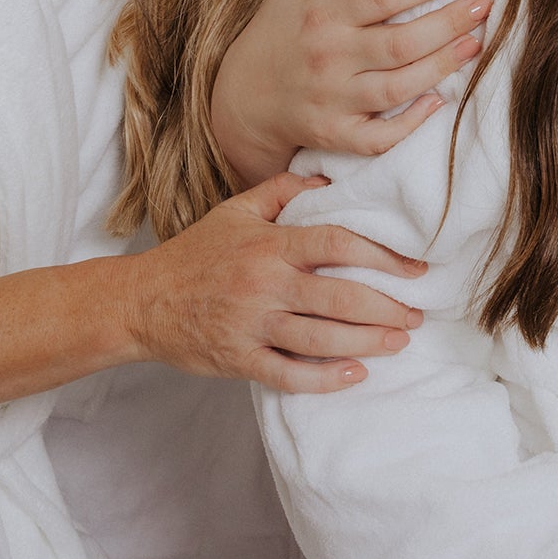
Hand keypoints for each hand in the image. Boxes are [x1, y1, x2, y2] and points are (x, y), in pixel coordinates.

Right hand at [111, 172, 427, 392]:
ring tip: (399, 342)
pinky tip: (356, 374)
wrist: (140, 300)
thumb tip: (328, 179)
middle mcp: (264, 283)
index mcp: (268, 244)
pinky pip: (289, 374)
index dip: (383, 255)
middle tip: (417, 314)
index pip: (337, 243)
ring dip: (367, 342)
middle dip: (386, 307)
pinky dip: (326, 379)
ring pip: (321, 338)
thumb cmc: (194, 254)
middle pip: (339, 295)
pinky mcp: (239, 358)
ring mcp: (251, 324)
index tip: (415, 267)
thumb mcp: (234, 211)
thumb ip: (281, 192)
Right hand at [211, 0, 491, 185]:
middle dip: (447, 24)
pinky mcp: (333, 134)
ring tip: (475, 45)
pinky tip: (437, 102)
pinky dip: (409, 124)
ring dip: (441, 67)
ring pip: (396, 88)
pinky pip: (378, 138)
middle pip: (399, 43)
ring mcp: (331, 100)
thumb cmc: (279, 30)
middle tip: (483, 6)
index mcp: (323, 13)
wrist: (240, 96)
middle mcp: (328, 56)